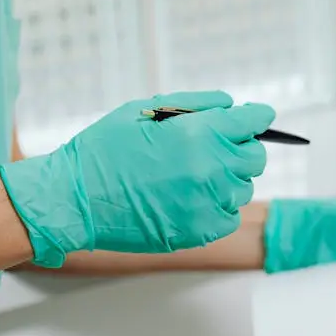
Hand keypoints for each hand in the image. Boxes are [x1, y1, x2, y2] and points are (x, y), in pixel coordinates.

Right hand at [0, 91, 274, 266]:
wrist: (75, 199)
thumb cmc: (104, 150)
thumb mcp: (145, 111)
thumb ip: (195, 104)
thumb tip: (231, 105)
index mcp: (199, 134)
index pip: (252, 121)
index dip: (258, 116)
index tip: (261, 116)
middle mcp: (211, 169)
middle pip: (255, 157)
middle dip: (241, 148)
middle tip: (218, 148)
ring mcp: (207, 203)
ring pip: (242, 188)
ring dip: (227, 180)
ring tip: (193, 177)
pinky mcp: (200, 231)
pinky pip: (229, 216)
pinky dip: (218, 208)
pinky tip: (191, 199)